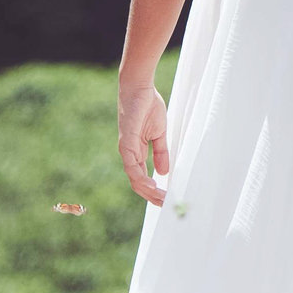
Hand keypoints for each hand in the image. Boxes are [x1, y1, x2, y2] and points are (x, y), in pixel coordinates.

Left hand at [119, 77, 173, 202]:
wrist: (139, 87)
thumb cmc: (147, 105)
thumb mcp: (159, 132)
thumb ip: (160, 152)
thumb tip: (163, 172)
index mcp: (136, 151)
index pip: (141, 176)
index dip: (152, 189)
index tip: (165, 199)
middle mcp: (129, 153)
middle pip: (137, 182)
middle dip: (151, 195)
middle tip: (165, 205)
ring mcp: (126, 149)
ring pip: (134, 178)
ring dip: (147, 191)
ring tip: (161, 198)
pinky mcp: (127, 142)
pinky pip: (133, 165)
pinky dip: (141, 177)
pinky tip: (152, 185)